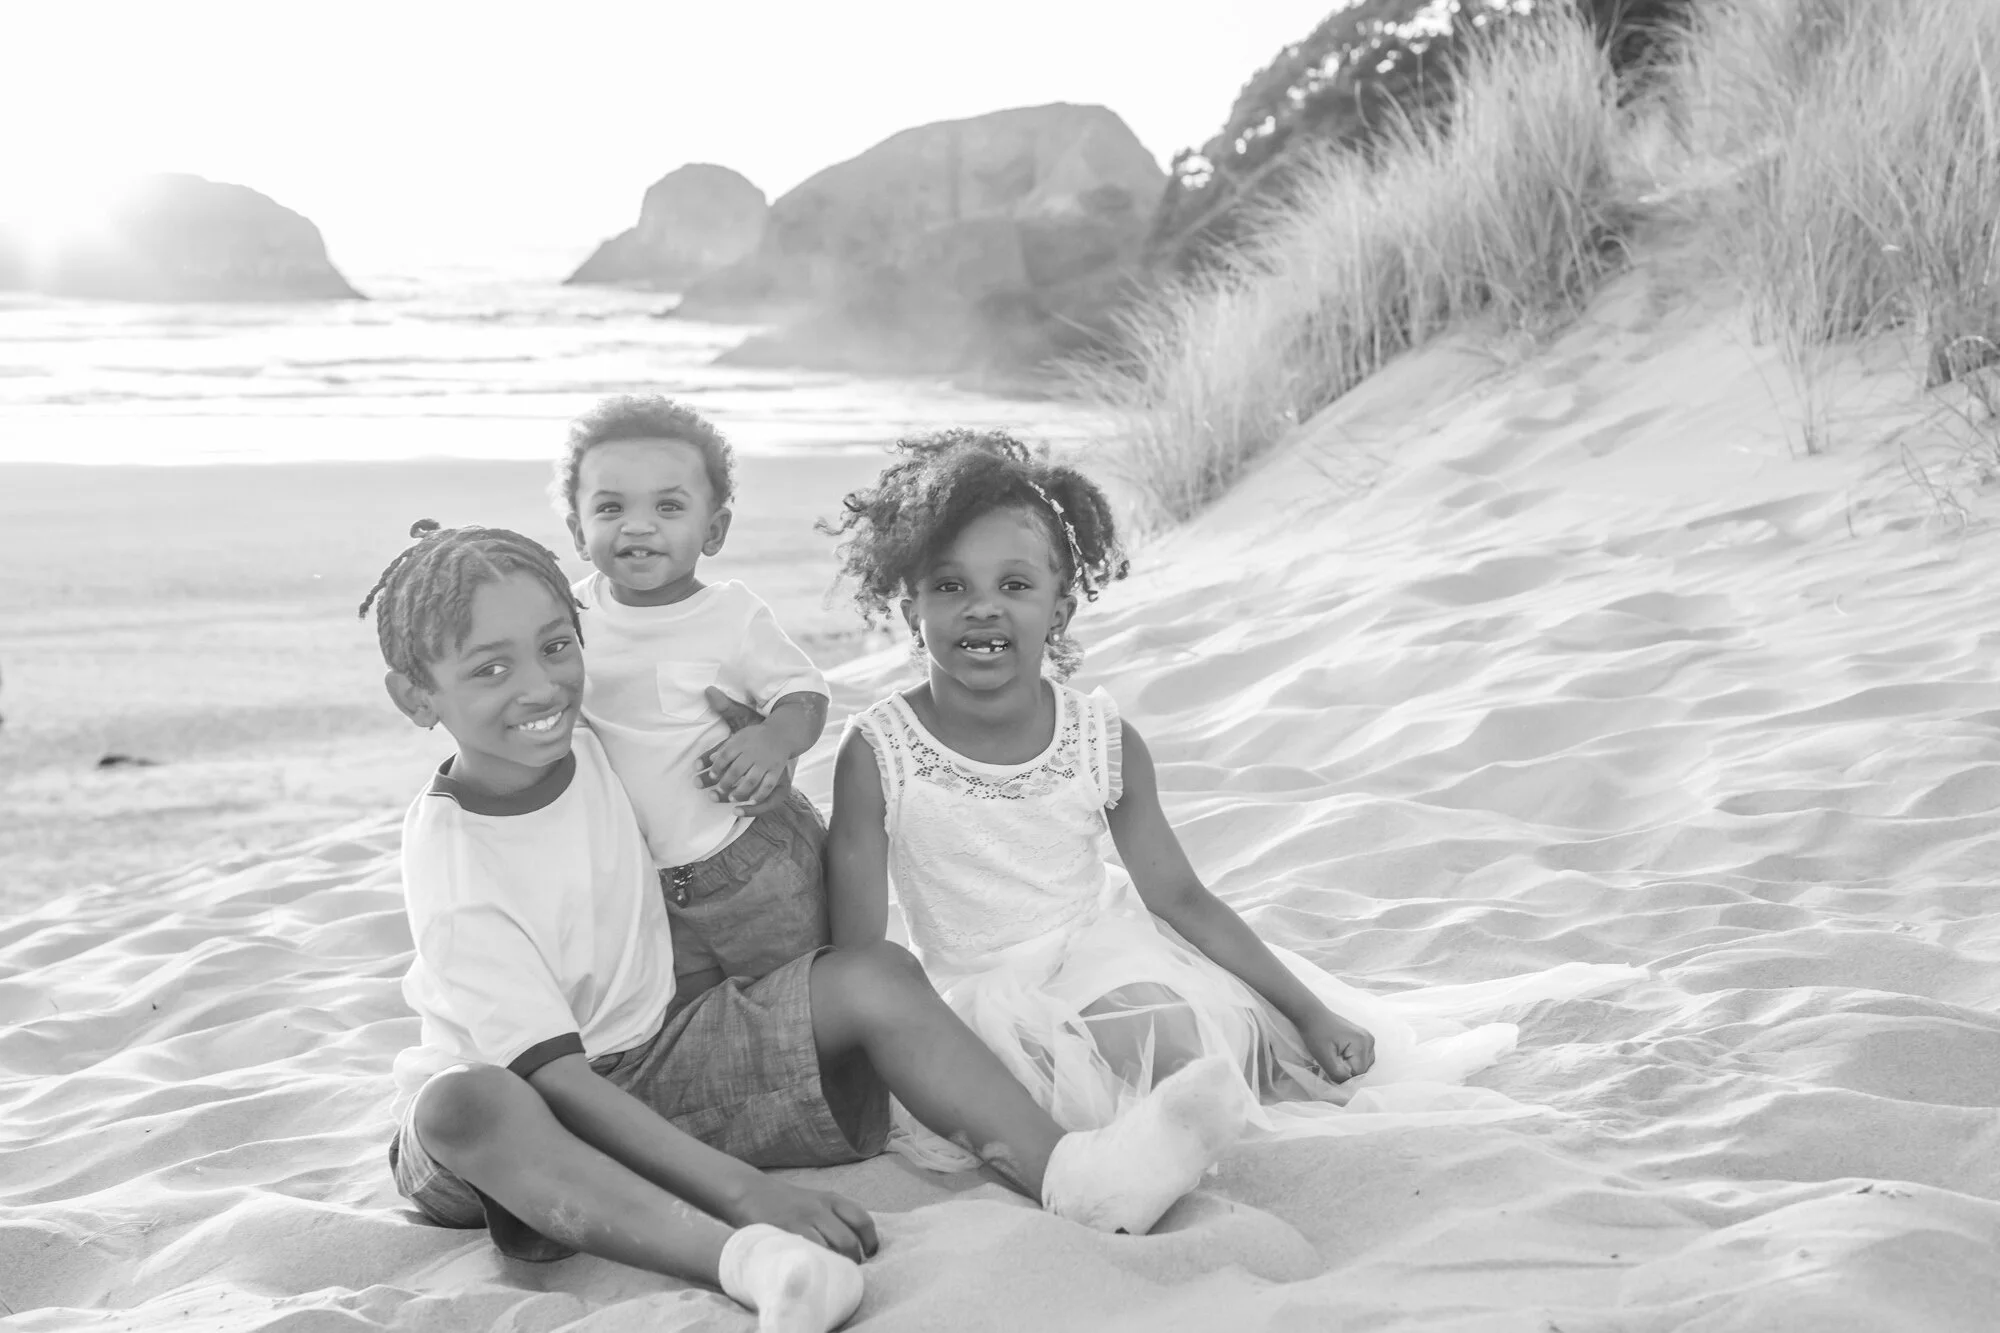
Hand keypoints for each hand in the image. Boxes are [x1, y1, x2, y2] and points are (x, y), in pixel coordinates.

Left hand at [699, 687, 795, 816]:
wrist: (786, 731)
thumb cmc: (757, 731)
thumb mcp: (741, 718)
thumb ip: (724, 709)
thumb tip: (708, 693)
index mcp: (743, 739)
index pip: (726, 754)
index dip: (716, 766)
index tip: (711, 775)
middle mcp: (754, 752)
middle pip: (736, 770)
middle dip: (725, 782)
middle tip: (716, 791)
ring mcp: (766, 762)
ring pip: (751, 781)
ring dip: (740, 791)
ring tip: (731, 798)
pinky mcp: (776, 771)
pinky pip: (768, 786)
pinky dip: (759, 795)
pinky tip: (752, 801)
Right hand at [727, 1175, 878, 1262]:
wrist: (751, 1192)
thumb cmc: (789, 1204)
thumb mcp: (816, 1202)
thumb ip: (835, 1218)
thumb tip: (857, 1247)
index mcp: (832, 1200)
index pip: (863, 1220)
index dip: (871, 1242)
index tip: (870, 1256)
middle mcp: (820, 1208)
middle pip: (848, 1241)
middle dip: (852, 1261)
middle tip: (848, 1273)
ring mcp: (802, 1220)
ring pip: (830, 1249)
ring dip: (834, 1267)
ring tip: (832, 1276)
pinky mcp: (784, 1232)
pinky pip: (806, 1252)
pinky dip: (814, 1265)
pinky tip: (813, 1272)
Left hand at [1299, 1009, 1375, 1081]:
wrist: (1312, 1015)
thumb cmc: (1315, 1033)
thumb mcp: (1323, 1057)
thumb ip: (1337, 1074)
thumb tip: (1348, 1088)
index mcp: (1363, 1043)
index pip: (1358, 1073)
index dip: (1344, 1075)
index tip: (1330, 1068)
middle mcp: (1370, 1041)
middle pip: (1363, 1070)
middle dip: (1348, 1071)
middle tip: (1331, 1061)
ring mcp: (1368, 1039)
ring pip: (1363, 1065)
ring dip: (1350, 1066)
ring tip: (1335, 1057)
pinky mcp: (1363, 1038)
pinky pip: (1361, 1058)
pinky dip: (1351, 1060)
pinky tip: (1340, 1054)